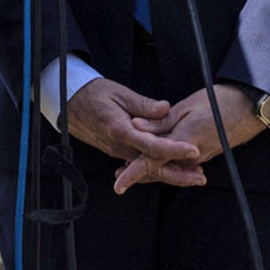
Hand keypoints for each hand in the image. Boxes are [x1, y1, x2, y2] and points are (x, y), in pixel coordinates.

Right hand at [52, 76, 204, 189]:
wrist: (68, 102)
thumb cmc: (93, 94)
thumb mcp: (119, 93)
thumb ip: (143, 105)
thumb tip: (165, 108)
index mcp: (120, 130)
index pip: (151, 145)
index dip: (174, 149)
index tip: (193, 149)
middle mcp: (119, 146)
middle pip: (152, 166)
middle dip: (178, 174)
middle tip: (200, 177)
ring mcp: (117, 151)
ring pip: (147, 168)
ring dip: (170, 173)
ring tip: (193, 176)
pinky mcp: (117, 151)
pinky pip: (139, 164)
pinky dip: (157, 169)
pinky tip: (172, 169)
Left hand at [112, 86, 265, 193]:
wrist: (246, 109)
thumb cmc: (216, 103)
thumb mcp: (184, 108)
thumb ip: (160, 121)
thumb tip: (135, 125)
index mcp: (182, 143)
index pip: (152, 162)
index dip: (133, 173)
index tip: (119, 185)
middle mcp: (190, 157)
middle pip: (159, 170)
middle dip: (138, 174)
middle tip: (118, 178)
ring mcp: (198, 158)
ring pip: (168, 168)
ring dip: (150, 169)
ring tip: (128, 169)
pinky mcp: (202, 156)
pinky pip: (179, 164)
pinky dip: (165, 163)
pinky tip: (155, 158)